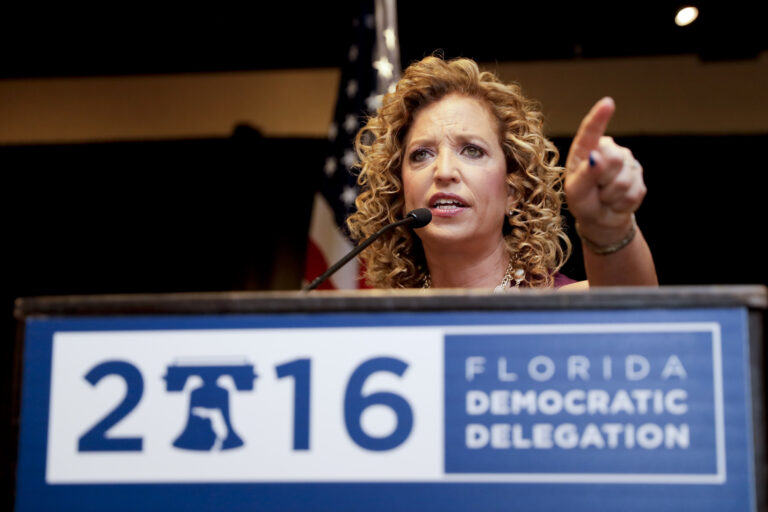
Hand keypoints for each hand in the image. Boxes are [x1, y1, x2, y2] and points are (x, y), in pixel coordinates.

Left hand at [564, 97, 645, 244]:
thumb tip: (597, 157)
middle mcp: (608, 151)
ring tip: (604, 197)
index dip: (599, 118)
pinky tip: (616, 201)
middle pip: (614, 160)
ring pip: (624, 179)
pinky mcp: (639, 177)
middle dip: (603, 181)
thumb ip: (584, 175)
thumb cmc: (583, 202)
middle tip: (596, 189)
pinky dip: (622, 203)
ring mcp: (626, 162)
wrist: (600, 219)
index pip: (591, 132)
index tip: (607, 103)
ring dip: (611, 195)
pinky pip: (634, 192)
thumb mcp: (575, 192)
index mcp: (585, 150)